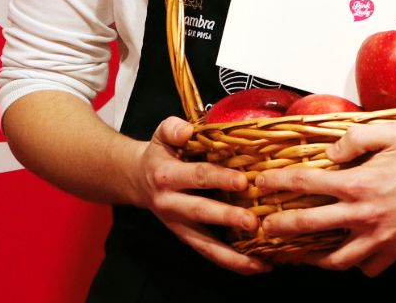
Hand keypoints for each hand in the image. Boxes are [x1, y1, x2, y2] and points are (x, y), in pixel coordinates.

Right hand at [132, 116, 270, 273]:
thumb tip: (187, 130)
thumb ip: (173, 128)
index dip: (219, 178)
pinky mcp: (185, 237)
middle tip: (252, 221)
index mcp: (167, 176)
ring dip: (231, 256)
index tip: (242, 181)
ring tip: (258, 263)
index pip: (197, 176)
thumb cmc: (160, 152)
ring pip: (204, 245)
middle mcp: (171, 204)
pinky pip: (207, 252)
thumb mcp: (162, 134)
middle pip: (201, 212)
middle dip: (227, 218)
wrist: (137, 179)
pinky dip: (230, 262)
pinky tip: (253, 266)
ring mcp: (177, 225)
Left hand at [256, 123, 395, 275]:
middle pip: (311, 226)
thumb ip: (355, 138)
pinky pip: (368, 267)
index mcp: (359, 183)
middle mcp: (365, 215)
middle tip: (265, 226)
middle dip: (282, 226)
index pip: (306, 184)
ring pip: (337, 259)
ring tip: (301, 252)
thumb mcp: (391, 131)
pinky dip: (355, 264)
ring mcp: (381, 238)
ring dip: (315, 256)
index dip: (280, 182)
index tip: (263, 183)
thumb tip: (330, 151)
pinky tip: (349, 253)